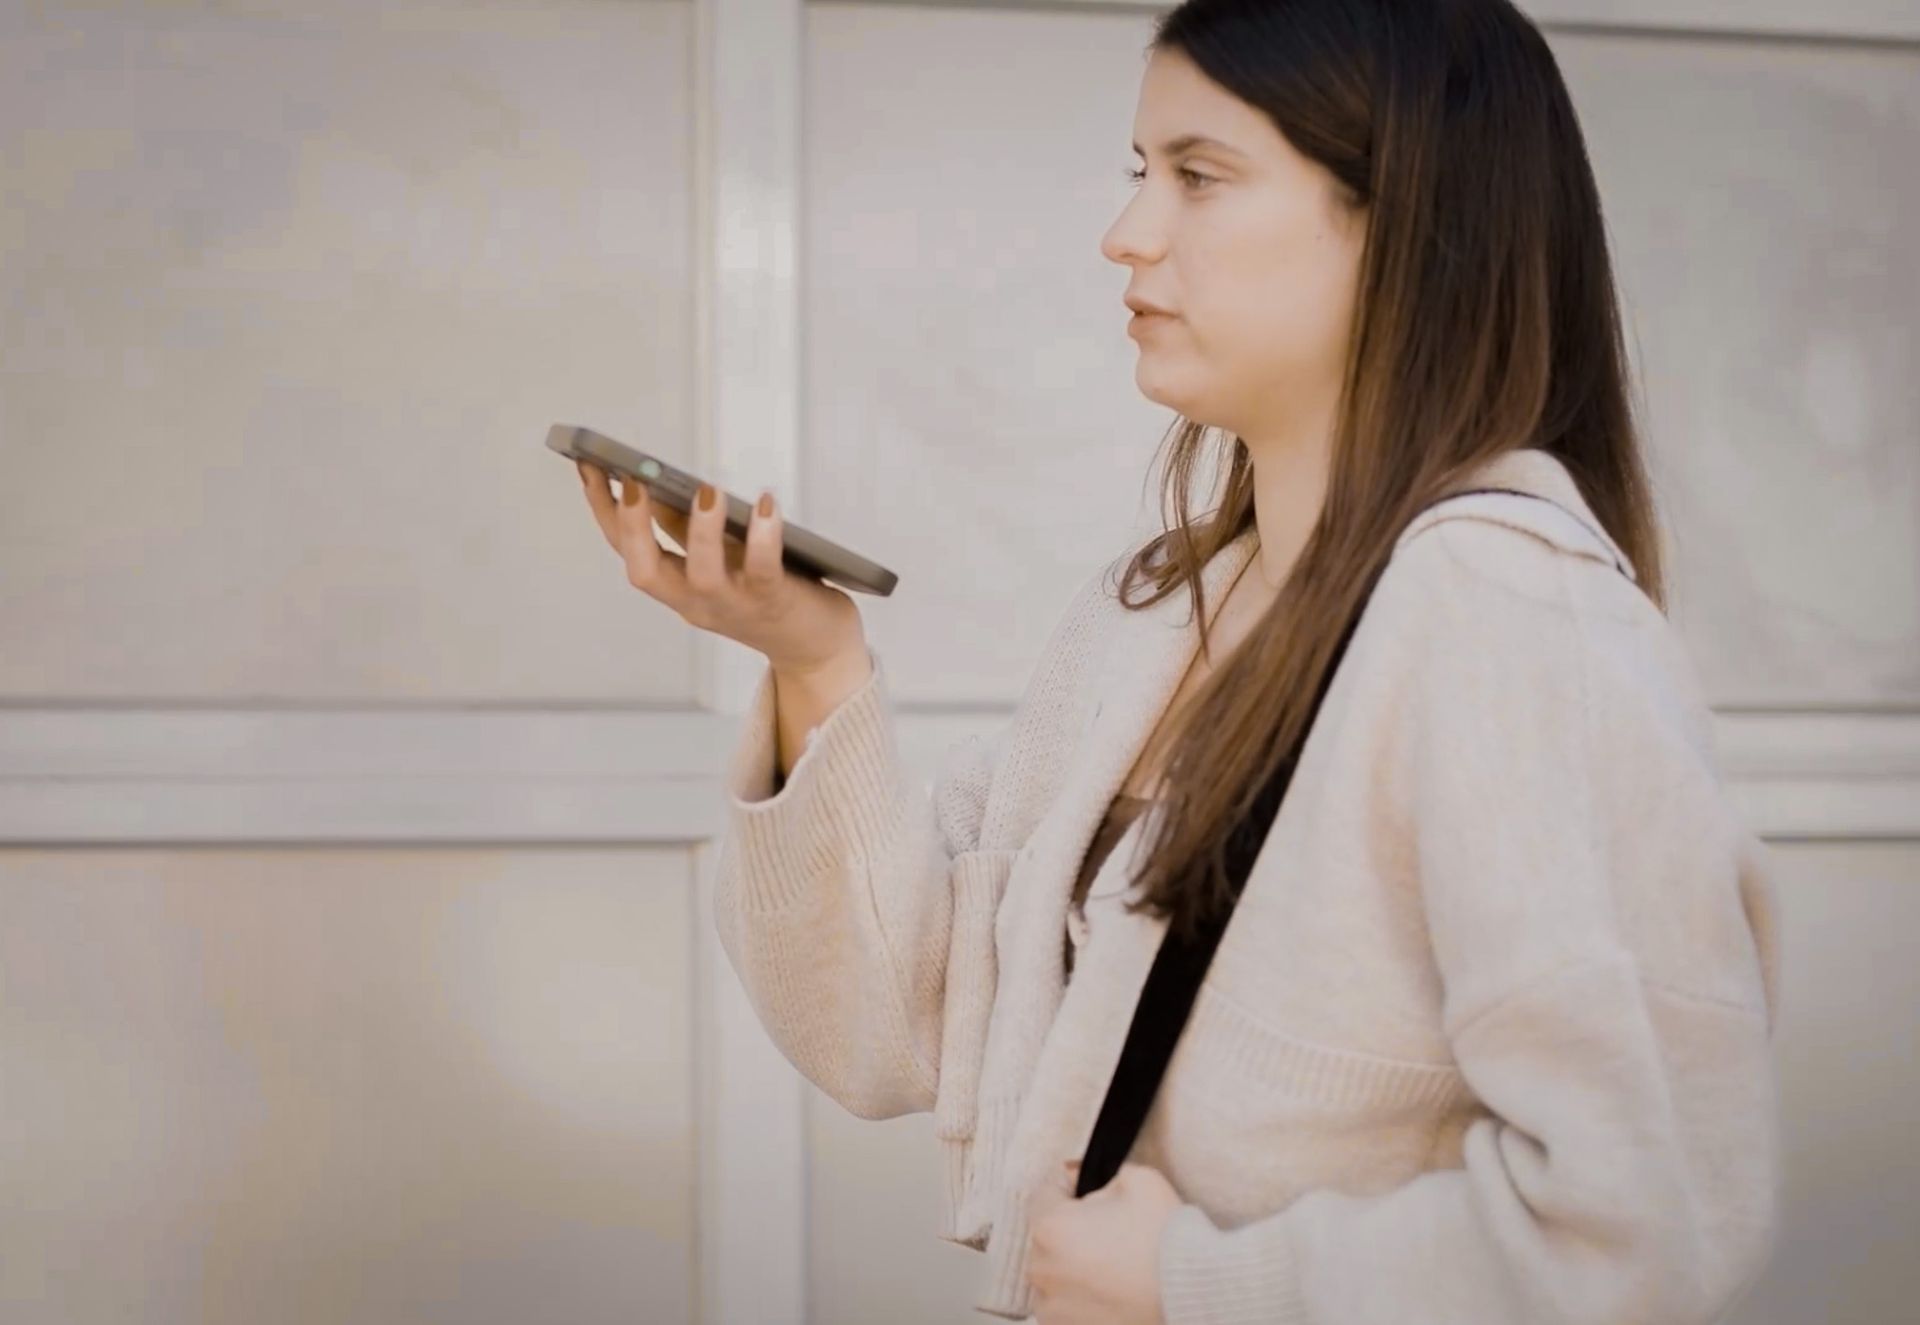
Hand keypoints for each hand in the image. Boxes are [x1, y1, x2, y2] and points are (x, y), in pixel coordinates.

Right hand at [575, 460, 862, 673]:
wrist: (816, 649)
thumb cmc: (765, 594)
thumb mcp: (716, 561)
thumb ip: (685, 531)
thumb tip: (654, 484)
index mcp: (675, 588)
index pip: (626, 550)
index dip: (604, 510)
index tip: (589, 466)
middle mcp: (696, 602)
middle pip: (646, 572)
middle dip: (633, 526)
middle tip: (632, 481)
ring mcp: (734, 606)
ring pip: (703, 576)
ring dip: (701, 531)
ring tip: (706, 490)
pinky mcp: (774, 603)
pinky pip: (763, 570)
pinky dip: (763, 536)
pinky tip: (766, 502)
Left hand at [1025, 1160, 1182, 1324]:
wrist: (1194, 1296)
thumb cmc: (1166, 1240)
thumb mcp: (1139, 1179)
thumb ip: (1104, 1178)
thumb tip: (1092, 1194)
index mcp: (1050, 1228)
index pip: (1044, 1193)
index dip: (1069, 1184)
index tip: (1087, 1186)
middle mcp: (1041, 1272)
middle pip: (1048, 1238)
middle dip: (1074, 1230)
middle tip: (1112, 1231)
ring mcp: (1052, 1310)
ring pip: (1056, 1276)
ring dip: (1076, 1268)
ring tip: (1116, 1268)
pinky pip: (1066, 1307)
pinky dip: (1084, 1299)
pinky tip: (1115, 1292)